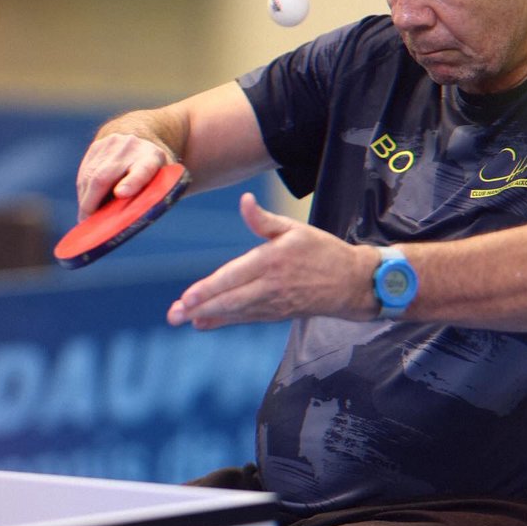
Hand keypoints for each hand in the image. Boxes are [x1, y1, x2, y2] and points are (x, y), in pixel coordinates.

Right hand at [76, 133, 171, 219]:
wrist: (143, 138)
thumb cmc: (155, 172)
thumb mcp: (163, 182)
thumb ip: (152, 196)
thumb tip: (128, 219)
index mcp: (152, 159)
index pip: (143, 169)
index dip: (132, 183)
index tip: (121, 194)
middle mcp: (131, 147)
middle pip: (105, 176)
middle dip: (92, 202)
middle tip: (87, 224)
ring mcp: (112, 144)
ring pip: (90, 175)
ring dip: (85, 199)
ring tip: (85, 217)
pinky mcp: (96, 146)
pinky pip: (85, 172)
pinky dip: (83, 190)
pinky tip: (85, 203)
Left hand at [167, 193, 378, 329]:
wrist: (352, 284)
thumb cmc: (323, 251)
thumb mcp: (295, 229)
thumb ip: (264, 220)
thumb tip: (244, 201)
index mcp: (272, 261)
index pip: (234, 277)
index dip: (209, 289)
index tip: (187, 297)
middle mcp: (271, 286)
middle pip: (230, 300)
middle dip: (200, 308)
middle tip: (174, 315)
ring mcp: (274, 303)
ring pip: (235, 312)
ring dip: (207, 316)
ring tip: (182, 319)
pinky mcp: (277, 314)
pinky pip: (246, 318)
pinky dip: (224, 321)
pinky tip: (203, 323)